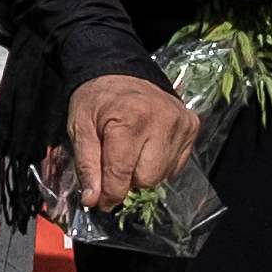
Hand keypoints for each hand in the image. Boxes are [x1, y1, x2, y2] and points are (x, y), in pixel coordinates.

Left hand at [66, 72, 199, 210]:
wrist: (119, 70)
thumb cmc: (96, 100)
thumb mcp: (79, 128)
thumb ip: (87, 166)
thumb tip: (92, 201)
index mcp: (130, 119)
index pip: (122, 175)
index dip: (108, 194)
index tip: (99, 201)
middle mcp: (162, 121)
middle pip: (146, 179)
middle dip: (127, 179)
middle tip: (114, 160)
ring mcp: (181, 123)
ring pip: (162, 175)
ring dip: (143, 171)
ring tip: (131, 149)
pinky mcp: (192, 125)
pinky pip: (176, 164)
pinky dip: (159, 162)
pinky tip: (148, 144)